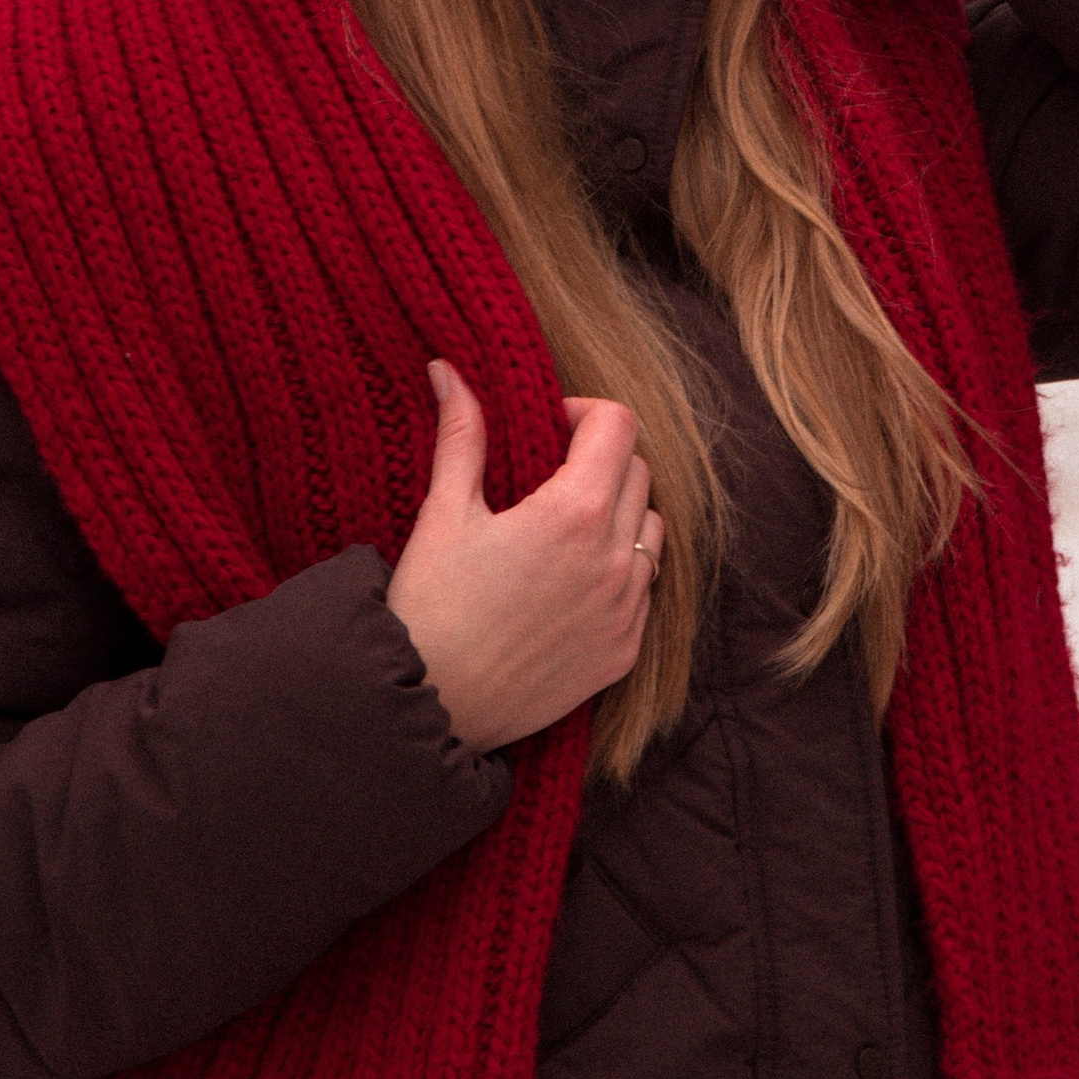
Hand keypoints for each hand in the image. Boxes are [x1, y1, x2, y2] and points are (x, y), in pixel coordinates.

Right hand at [385, 363, 663, 751]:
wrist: (429, 708)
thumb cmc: (428, 608)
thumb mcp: (443, 513)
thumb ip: (462, 436)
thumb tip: (449, 370)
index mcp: (574, 514)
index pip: (618, 425)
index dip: (583, 413)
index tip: (549, 427)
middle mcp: (615, 561)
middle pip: (638, 472)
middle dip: (600, 459)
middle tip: (549, 475)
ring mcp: (626, 611)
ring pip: (651, 531)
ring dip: (619, 514)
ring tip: (563, 527)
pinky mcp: (624, 653)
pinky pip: (644, 590)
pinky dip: (620, 572)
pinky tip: (570, 580)